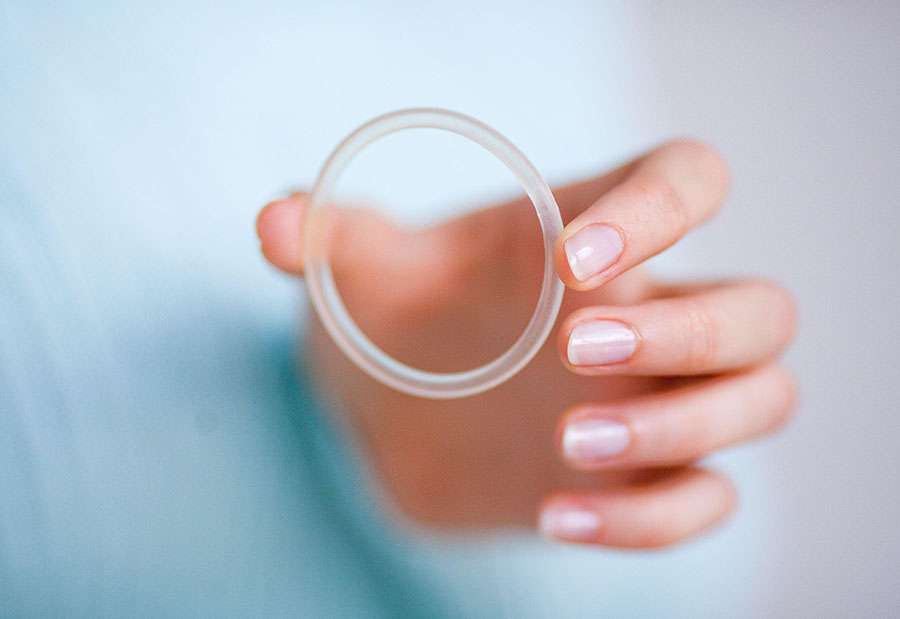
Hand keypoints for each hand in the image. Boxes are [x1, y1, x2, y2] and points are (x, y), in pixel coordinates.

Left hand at [256, 140, 795, 547]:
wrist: (400, 408)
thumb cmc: (398, 316)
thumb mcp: (362, 270)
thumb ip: (325, 240)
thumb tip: (275, 226)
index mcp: (597, 231)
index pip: (689, 180)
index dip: (660, 209)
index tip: (571, 259)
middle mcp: (653, 308)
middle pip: (760, 309)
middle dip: (691, 332)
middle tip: (574, 352)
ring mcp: (662, 397)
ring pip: (763, 398)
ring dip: (687, 427)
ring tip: (568, 441)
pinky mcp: (648, 476)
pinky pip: (708, 498)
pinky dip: (654, 518)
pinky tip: (557, 515)